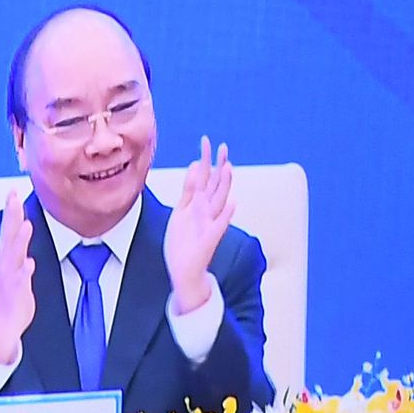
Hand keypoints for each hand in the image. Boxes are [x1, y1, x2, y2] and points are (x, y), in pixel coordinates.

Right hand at [0, 188, 36, 365]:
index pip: (8, 230)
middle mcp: (5, 266)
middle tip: (13, 198)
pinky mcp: (13, 297)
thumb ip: (20, 255)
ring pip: (12, 258)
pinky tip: (28, 264)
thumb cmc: (12, 298)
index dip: (10, 211)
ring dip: (18, 242)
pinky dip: (22, 274)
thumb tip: (25, 240)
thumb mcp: (16, 272)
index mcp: (7, 258)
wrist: (3, 327)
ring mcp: (9, 281)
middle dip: (11, 218)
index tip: (12, 191)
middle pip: (8, 238)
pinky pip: (18, 284)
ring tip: (24, 225)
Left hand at [166, 136, 232, 314]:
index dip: (205, 160)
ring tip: (228, 167)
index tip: (207, 142)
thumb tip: (194, 167)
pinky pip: (219, 226)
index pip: (204, 178)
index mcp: (198, 205)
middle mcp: (206, 212)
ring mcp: (209, 224)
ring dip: (224, 184)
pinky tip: (232, 204)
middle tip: (223, 146)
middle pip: (215, 184)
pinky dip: (225, 216)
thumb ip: (188, 191)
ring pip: (219, 200)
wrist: (184, 270)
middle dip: (218, 165)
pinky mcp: (209, 239)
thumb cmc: (183, 242)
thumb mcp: (181, 212)